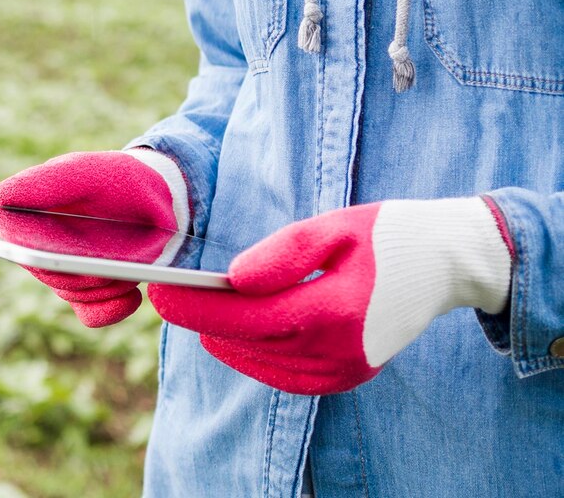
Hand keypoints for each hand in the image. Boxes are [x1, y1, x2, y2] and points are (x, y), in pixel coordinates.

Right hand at [0, 150, 188, 326]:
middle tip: (113, 248)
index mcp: (31, 213)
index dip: (35, 245)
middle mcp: (44, 245)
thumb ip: (43, 182)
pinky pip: (91, 314)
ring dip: (103, 280)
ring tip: (129, 263)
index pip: (14, 239)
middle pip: (47, 271)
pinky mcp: (92, 293)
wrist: (161, 197)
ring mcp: (68, 272)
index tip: (58, 245)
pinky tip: (132, 295)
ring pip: (71, 292)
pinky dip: (109, 308)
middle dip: (80, 264)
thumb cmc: (118, 178)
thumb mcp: (84, 173)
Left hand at [148, 197, 513, 394]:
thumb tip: (232, 281)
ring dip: (225, 337)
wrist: (448, 264)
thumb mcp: (334, 226)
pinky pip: (283, 375)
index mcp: (334, 310)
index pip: (243, 318)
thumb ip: (282, 252)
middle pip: (245, 341)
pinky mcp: (347, 378)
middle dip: (201, 319)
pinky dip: (253, 354)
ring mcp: (344, 371)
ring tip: (197, 308)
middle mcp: (339, 351)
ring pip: (259, 362)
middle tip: (167, 296)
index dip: (194, 308)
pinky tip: (237, 330)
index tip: (157, 293)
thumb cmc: (387, 235)